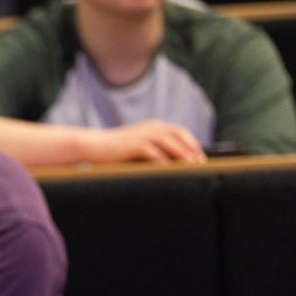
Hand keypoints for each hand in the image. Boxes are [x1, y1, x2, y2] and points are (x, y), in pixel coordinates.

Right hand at [83, 121, 206, 163]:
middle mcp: (151, 127)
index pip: (180, 132)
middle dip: (192, 149)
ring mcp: (142, 134)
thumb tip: (173, 165)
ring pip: (168, 141)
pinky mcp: (132, 144)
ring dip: (182, 153)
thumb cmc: (116, 152)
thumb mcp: (139, 148)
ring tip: (191, 166)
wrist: (93, 146)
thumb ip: (156, 152)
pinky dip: (161, 159)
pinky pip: (151, 150)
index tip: (201, 159)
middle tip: (201, 164)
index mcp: (154, 127)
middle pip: (179, 135)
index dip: (193, 144)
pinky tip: (169, 168)